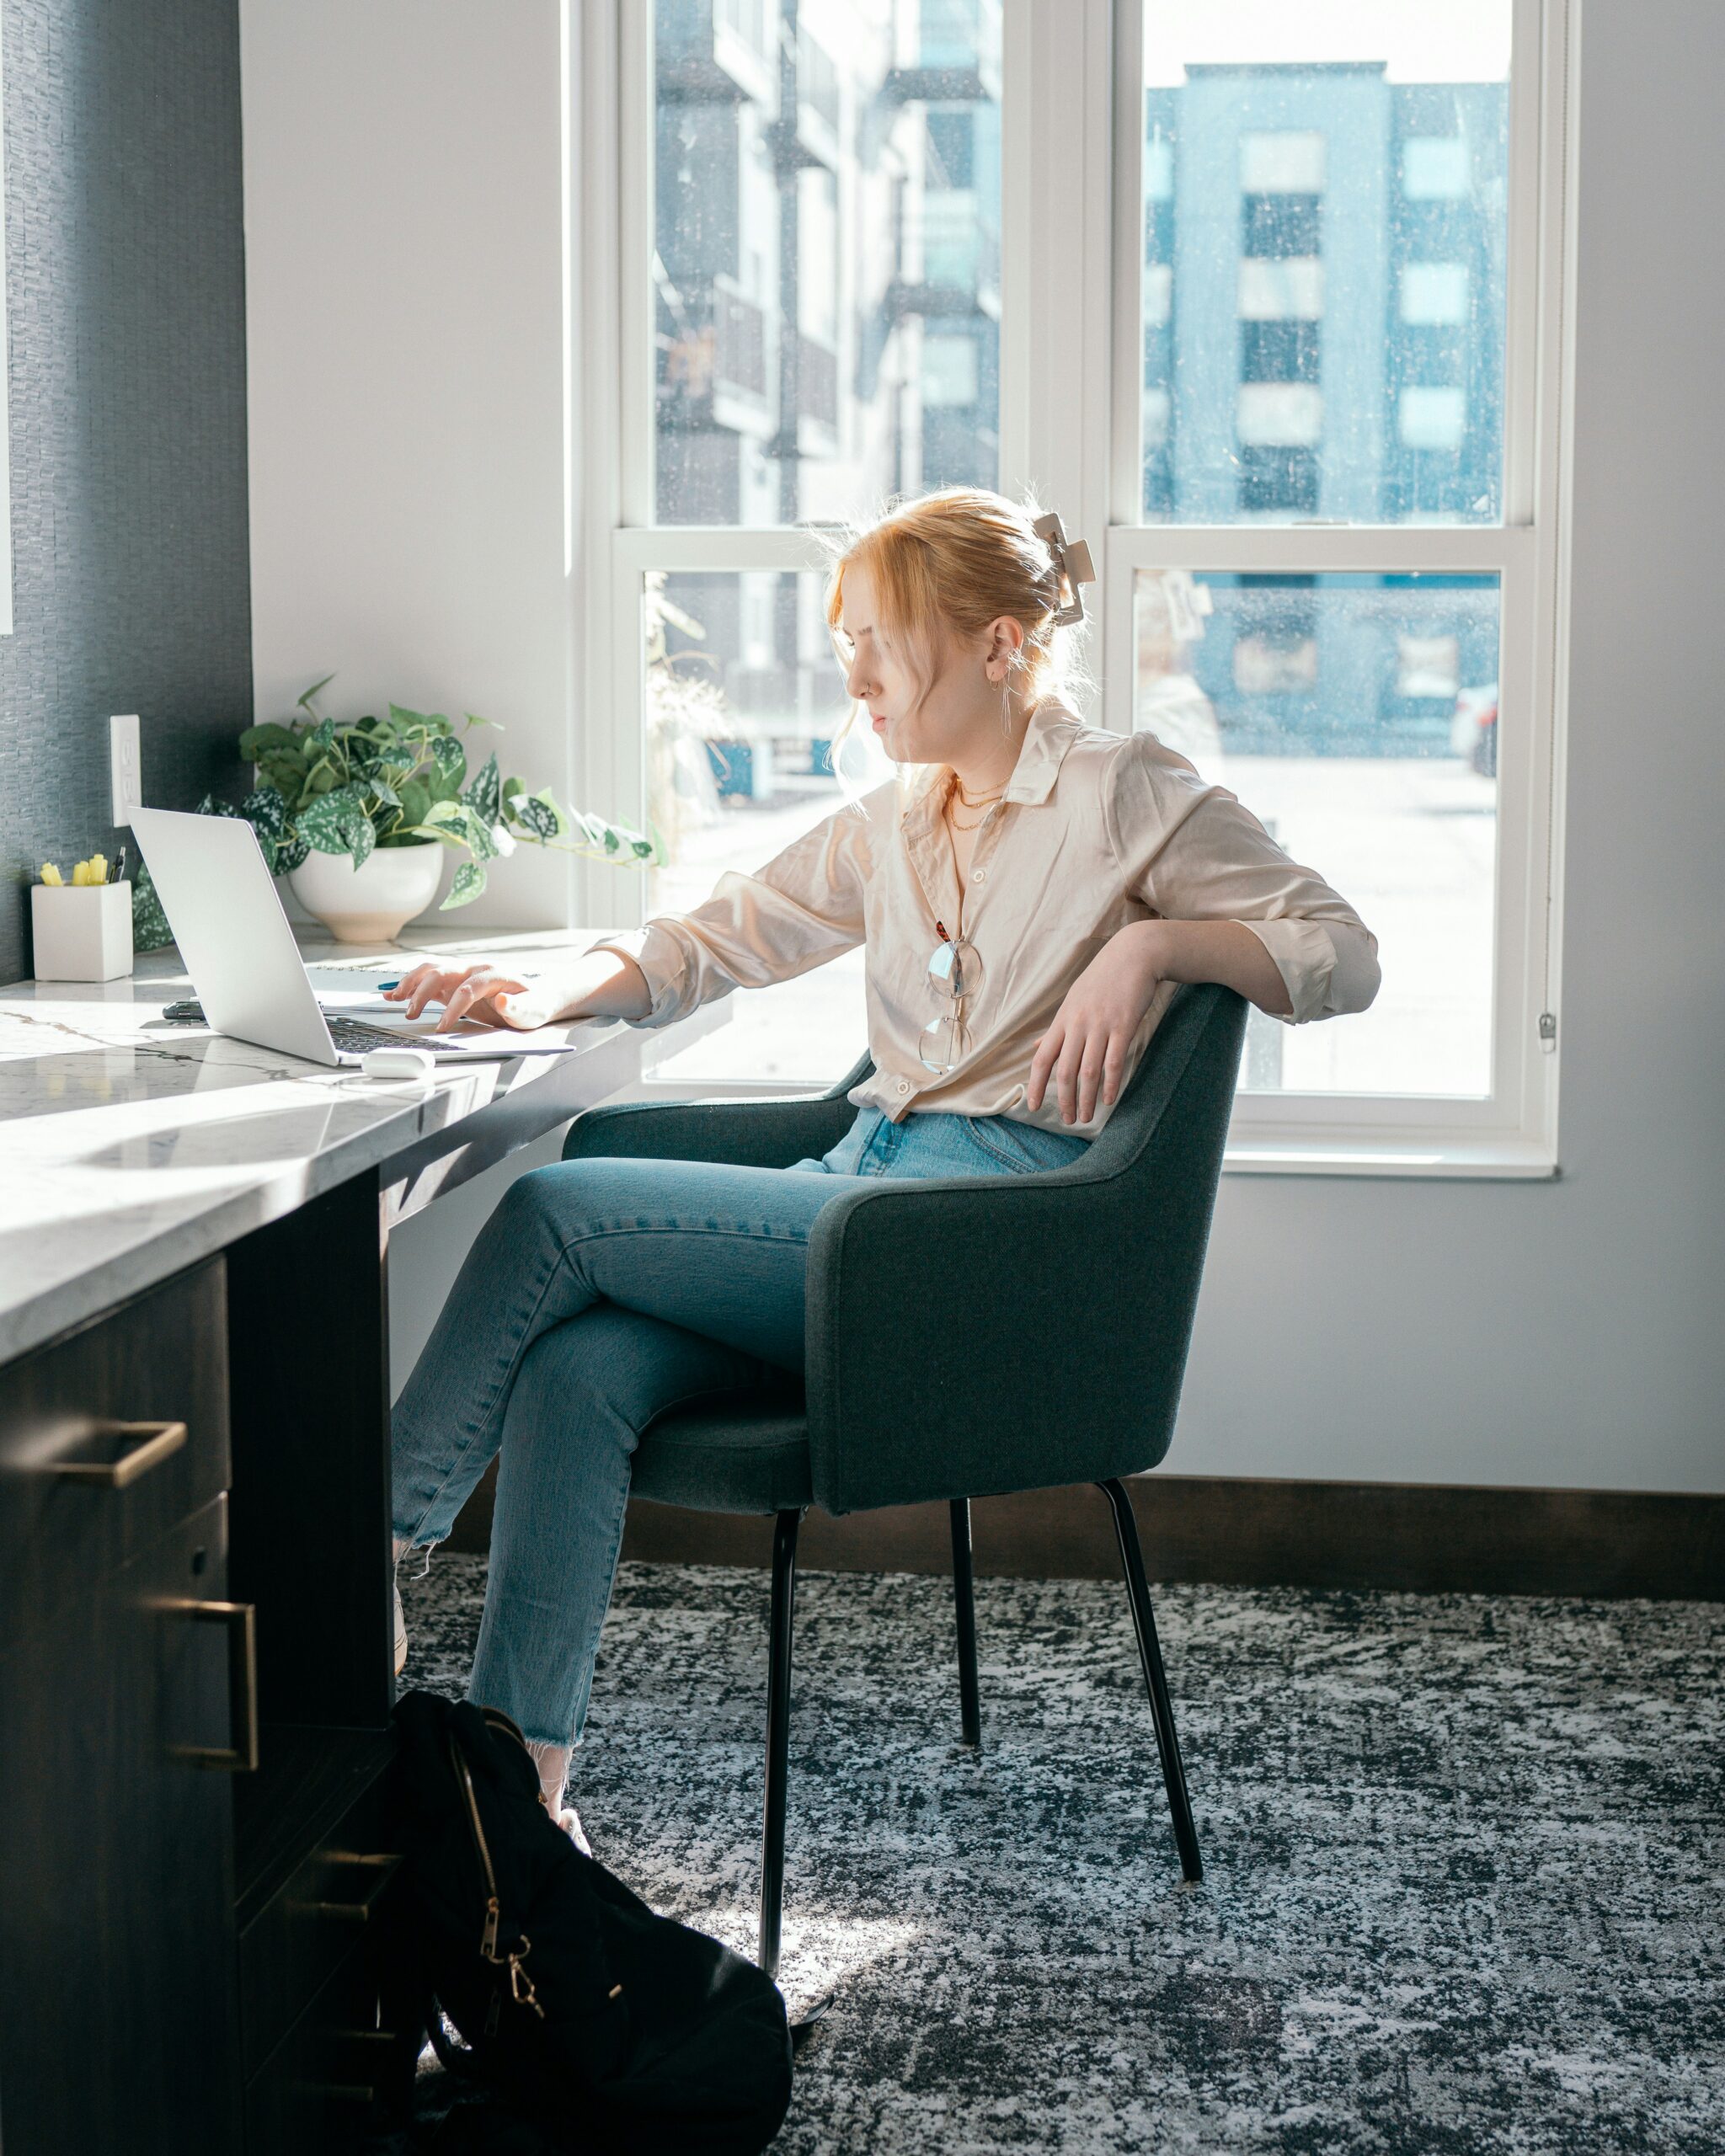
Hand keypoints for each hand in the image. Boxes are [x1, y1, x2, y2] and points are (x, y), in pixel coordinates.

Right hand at [383, 962, 544, 1032]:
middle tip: (412, 1015)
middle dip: (423, 992)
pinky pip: (428, 979)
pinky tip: (393, 994)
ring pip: (431, 969)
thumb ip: (519, 1008)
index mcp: (493, 974)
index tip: (442, 1027)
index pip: (468, 987)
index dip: (453, 1007)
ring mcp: (462, 973)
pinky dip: (410, 985)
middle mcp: (474, 969)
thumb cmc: (532, 1006)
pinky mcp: (453, 983)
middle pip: (442, 971)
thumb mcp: (532, 1011)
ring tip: (395, 999)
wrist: (531, 999)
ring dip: (411, 982)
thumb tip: (503, 1001)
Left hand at [1026, 921, 1167, 1125]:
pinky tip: (1110, 1099)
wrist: (1134, 955)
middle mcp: (1078, 1024)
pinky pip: (1114, 1061)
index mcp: (1063, 1020)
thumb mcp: (1073, 1001)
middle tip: (1069, 1120)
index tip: (1033, 1105)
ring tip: (1087, 1117)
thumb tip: (1034, 1048)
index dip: (1036, 1084)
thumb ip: (1056, 1029)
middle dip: (1065, 1100)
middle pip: (1065, 1070)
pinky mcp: (1123, 1025)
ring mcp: (1100, 1025)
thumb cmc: (1103, 979)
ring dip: (1087, 1098)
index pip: (1042, 1058)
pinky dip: (1111, 1084)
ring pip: (1089, 1071)